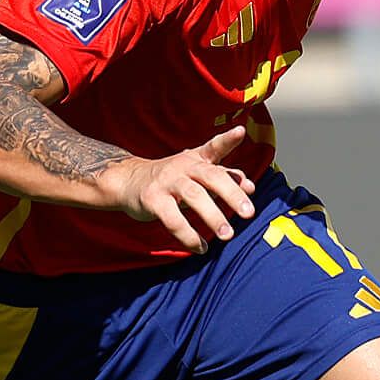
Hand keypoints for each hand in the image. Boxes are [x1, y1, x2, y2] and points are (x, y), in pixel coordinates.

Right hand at [102, 126, 255, 253]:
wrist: (128, 181)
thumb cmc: (172, 179)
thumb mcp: (196, 173)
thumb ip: (223, 178)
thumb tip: (250, 187)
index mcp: (196, 159)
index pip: (214, 147)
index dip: (227, 139)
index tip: (240, 132)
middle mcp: (183, 167)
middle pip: (211, 176)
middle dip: (232, 194)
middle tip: (249, 213)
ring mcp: (167, 182)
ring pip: (194, 196)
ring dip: (213, 217)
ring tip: (228, 235)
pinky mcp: (152, 200)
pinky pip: (173, 219)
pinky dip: (189, 236)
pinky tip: (201, 247)